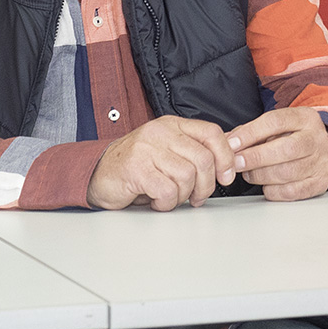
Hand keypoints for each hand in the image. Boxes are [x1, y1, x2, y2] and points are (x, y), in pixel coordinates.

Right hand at [87, 116, 236, 210]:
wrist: (97, 174)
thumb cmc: (137, 166)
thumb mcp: (169, 152)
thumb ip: (194, 151)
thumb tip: (230, 159)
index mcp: (173, 125)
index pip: (212, 133)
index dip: (225, 156)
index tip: (226, 176)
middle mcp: (161, 132)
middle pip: (203, 158)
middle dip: (206, 185)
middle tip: (197, 197)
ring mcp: (147, 148)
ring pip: (187, 176)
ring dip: (183, 196)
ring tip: (170, 198)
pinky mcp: (136, 168)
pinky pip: (167, 191)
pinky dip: (167, 203)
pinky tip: (157, 201)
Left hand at [226, 108, 327, 201]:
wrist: (319, 150)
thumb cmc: (292, 136)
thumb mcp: (277, 126)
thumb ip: (252, 131)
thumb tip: (227, 141)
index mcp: (305, 118)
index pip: (276, 122)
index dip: (250, 133)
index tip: (232, 143)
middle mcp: (317, 139)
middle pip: (286, 150)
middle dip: (255, 158)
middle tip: (236, 163)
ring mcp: (320, 162)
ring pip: (287, 173)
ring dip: (260, 175)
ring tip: (249, 173)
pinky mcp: (319, 183)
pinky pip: (290, 192)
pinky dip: (272, 190)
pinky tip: (266, 184)